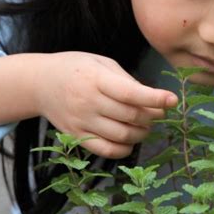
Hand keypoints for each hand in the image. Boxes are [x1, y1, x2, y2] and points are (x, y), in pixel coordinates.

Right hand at [36, 52, 177, 158]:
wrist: (40, 83)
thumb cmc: (76, 68)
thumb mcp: (101, 63)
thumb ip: (126, 79)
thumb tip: (151, 97)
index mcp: (96, 79)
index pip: (130, 93)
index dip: (155, 98)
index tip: (173, 100)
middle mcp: (88, 102)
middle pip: (130, 116)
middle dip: (152, 116)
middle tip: (160, 113)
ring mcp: (81, 122)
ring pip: (121, 136)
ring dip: (142, 133)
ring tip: (146, 125)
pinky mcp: (76, 136)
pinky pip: (105, 150)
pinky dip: (124, 149)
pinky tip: (131, 141)